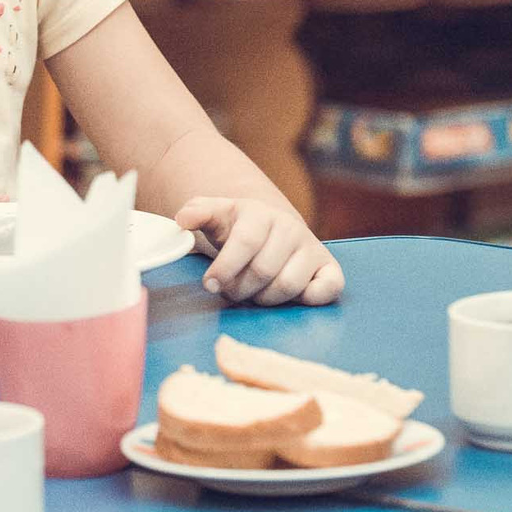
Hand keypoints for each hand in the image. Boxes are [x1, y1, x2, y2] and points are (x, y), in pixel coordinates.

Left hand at [175, 198, 343, 305]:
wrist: (271, 231)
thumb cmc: (238, 229)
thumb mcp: (215, 217)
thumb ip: (197, 213)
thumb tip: (182, 219)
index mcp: (260, 214)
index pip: (245, 243)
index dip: (225, 268)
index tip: (210, 285)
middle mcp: (290, 228)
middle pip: (263, 271)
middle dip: (241, 289)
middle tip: (231, 291)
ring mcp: (312, 248)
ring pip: (288, 285)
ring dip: (265, 298)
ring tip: (254, 292)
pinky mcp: (329, 268)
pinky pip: (327, 289)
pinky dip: (309, 298)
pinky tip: (290, 296)